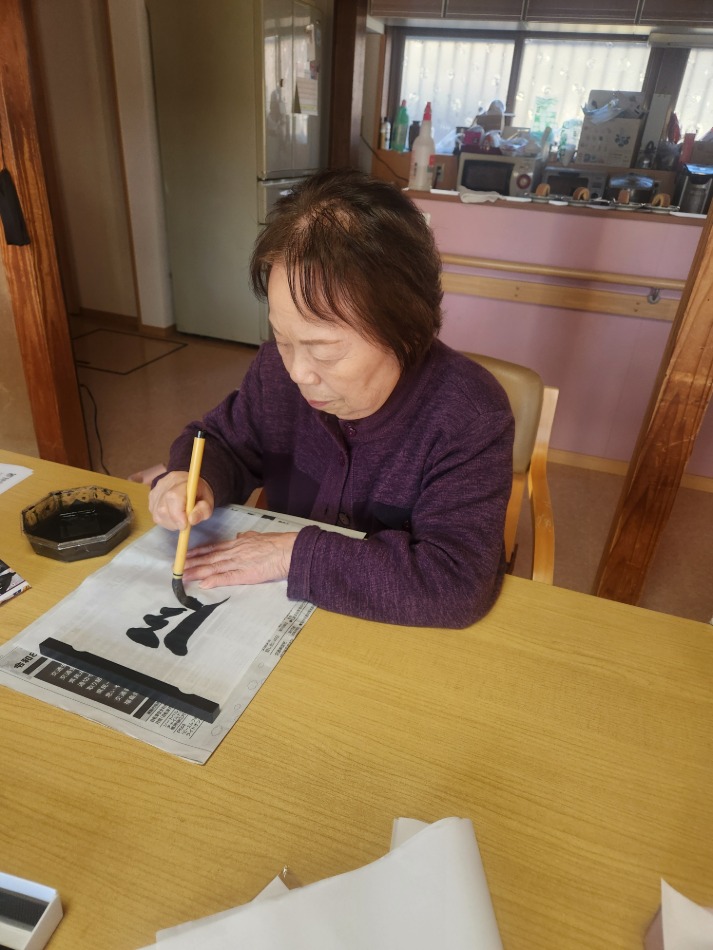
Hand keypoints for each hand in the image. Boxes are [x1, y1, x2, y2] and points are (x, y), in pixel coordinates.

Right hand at [149, 471, 214, 529]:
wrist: (190, 483)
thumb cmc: (200, 494)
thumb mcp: (208, 502)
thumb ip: (203, 510)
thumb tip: (191, 520)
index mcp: (182, 481)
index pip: (173, 497)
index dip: (177, 514)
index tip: (185, 525)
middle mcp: (165, 484)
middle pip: (163, 508)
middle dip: (174, 521)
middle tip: (184, 523)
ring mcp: (156, 490)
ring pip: (157, 513)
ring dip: (169, 522)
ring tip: (179, 518)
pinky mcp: (151, 497)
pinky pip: (154, 513)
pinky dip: (164, 519)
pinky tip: (172, 515)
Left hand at [182, 530, 297, 587]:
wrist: (288, 550)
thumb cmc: (277, 543)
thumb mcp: (259, 536)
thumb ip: (248, 538)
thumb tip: (240, 536)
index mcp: (238, 544)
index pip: (214, 548)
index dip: (198, 552)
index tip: (186, 555)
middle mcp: (234, 552)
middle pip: (209, 558)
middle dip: (192, 563)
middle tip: (176, 567)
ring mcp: (239, 563)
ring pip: (213, 567)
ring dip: (197, 572)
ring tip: (183, 576)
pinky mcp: (245, 574)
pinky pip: (227, 577)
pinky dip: (214, 580)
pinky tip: (203, 584)